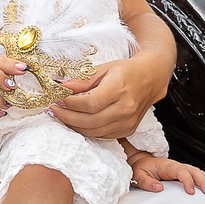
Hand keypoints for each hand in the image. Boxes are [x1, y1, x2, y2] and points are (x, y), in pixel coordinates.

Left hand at [52, 51, 172, 141]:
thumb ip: (82, 80)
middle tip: (53, 109)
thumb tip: (61, 88)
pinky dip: (86, 130)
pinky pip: (101, 135)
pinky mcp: (127, 130)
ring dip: (73, 125)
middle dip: (67, 117)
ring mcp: (128, 122)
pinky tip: (76, 121)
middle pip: (90, 121)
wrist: (150, 79)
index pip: (91, 103)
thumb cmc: (126, 71)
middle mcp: (126, 108)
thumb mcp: (104, 68)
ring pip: (93, 131)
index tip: (58, 99)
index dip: (71, 104)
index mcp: (120, 89)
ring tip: (61, 115)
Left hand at [129, 151, 204, 196]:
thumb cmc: (140, 169)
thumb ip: (147, 182)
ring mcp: (181, 169)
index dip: (187, 181)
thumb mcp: (138, 175)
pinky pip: (196, 176)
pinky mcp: (183, 174)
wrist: (141, 162)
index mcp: (167, 166)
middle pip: (194, 171)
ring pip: (198, 173)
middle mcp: (176, 166)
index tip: (191, 192)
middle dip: (204, 182)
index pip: (181, 171)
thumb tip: (159, 187)